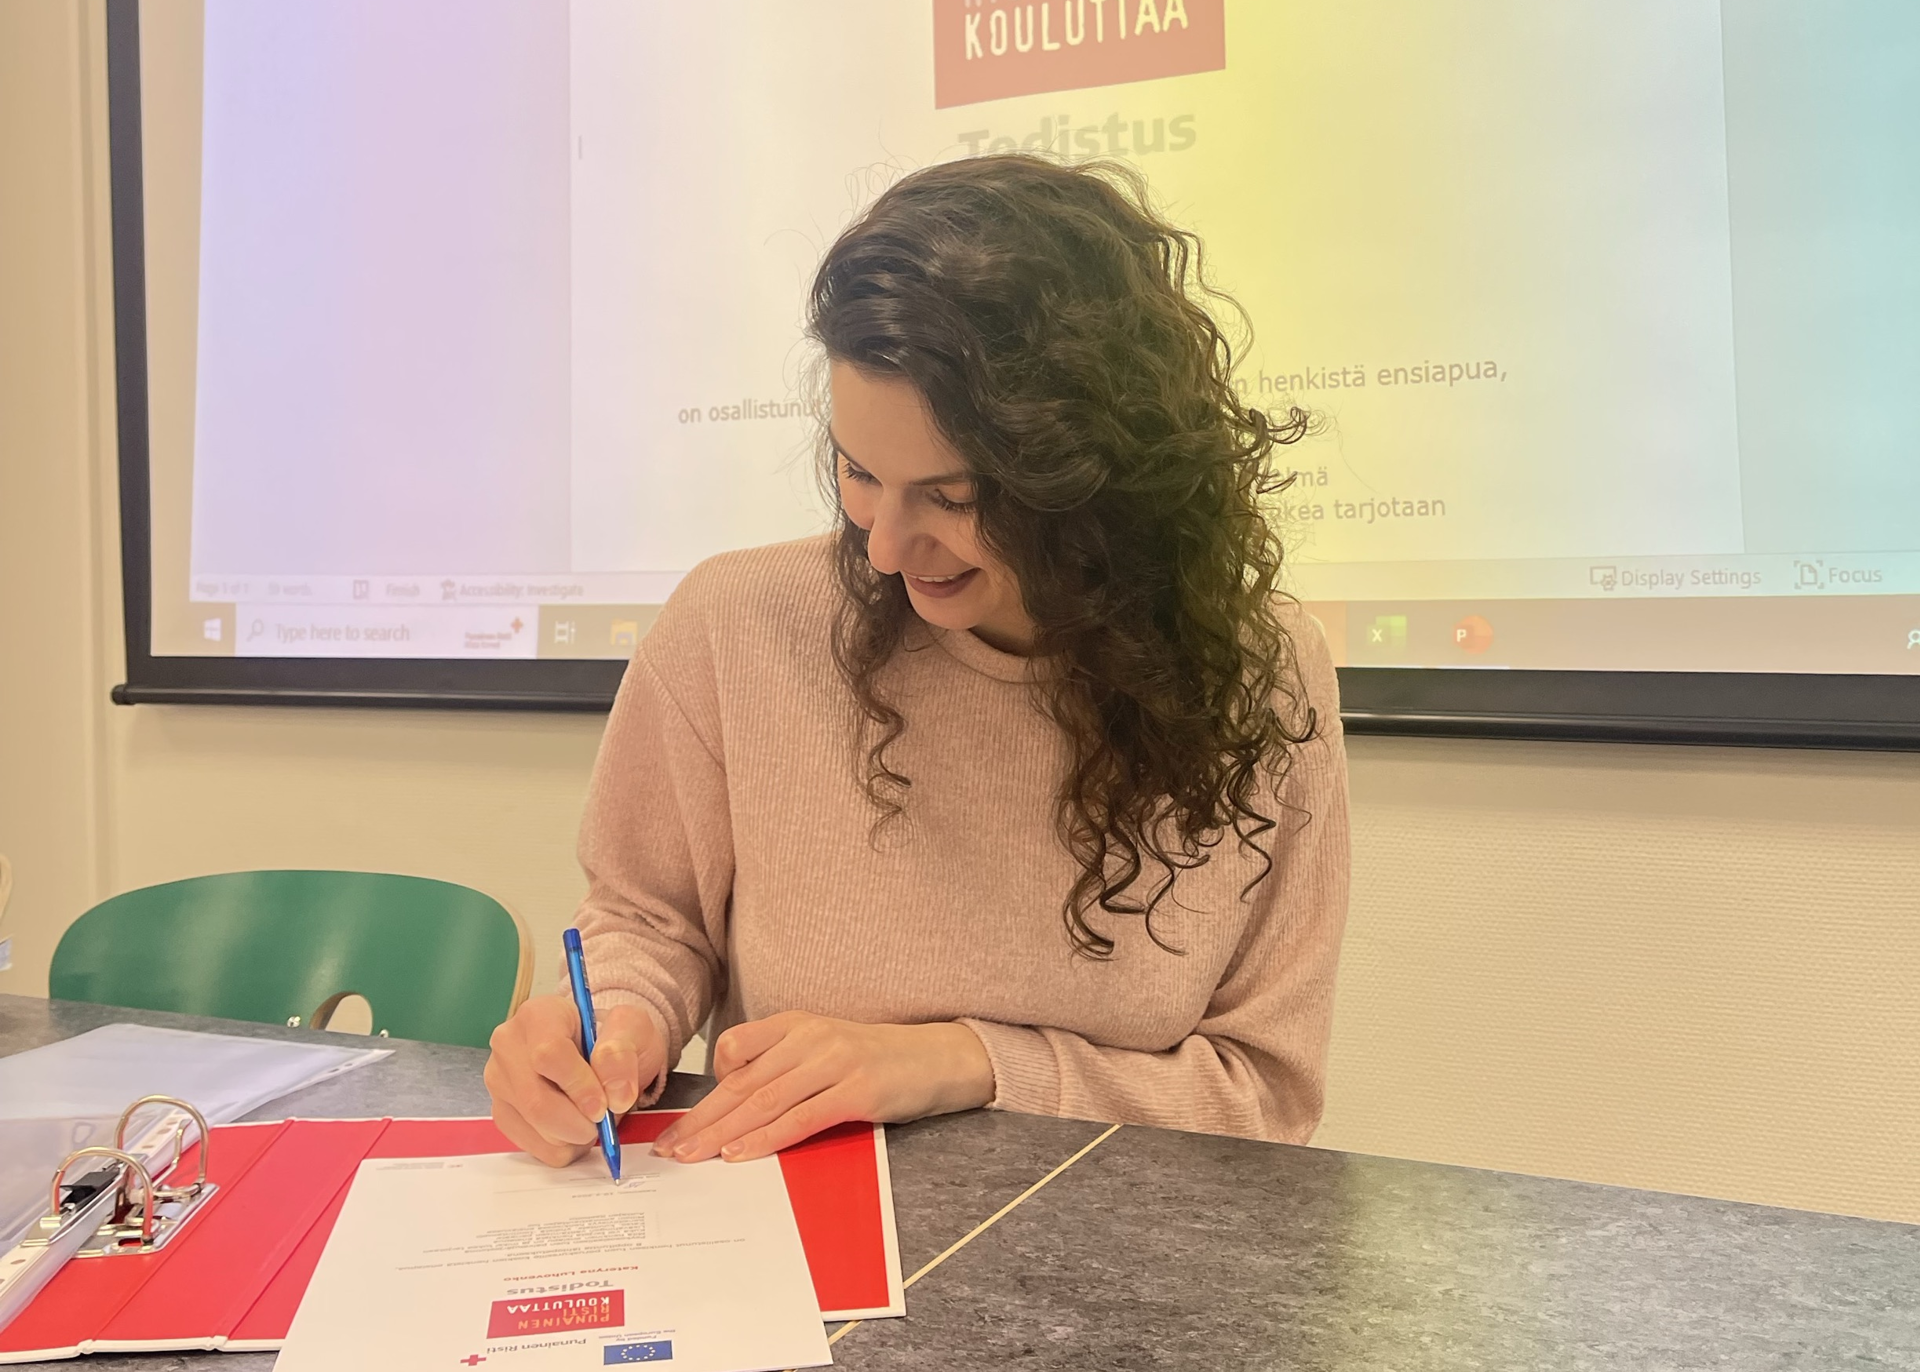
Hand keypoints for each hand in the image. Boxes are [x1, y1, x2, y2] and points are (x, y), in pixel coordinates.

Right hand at [484, 993, 666, 1166]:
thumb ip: (623, 1054)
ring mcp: (500, 1082)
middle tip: (603, 1121)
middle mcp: (509, 1045)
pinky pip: (534, 1146)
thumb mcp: (633, 1030)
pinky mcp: (503, 1113)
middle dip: (577, 1122)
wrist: (603, 1054)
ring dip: (574, 1136)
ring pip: (534, 1127)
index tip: (603, 1104)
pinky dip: (564, 1148)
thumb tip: (616, 1094)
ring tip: (592, 1118)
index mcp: (538, 1014)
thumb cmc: (614, 1039)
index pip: (548, 1055)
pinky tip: (577, 1129)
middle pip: (535, 1100)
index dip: (579, 1086)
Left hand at [652, 1012, 993, 1163]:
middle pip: (743, 1083)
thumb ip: (782, 1067)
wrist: (937, 1058)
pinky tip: (740, 1155)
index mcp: (796, 1024)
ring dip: (723, 1133)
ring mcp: (834, 1062)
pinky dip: (766, 1138)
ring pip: (764, 1102)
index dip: (706, 1088)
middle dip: (702, 1119)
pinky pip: (800, 1118)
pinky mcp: (856, 1090)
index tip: (681, 1121)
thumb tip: (734, 1107)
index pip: (736, 1050)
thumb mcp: (823, 1050)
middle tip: (669, 1148)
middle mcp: (810, 1037)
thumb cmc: (875, 1060)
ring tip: (693, 1157)